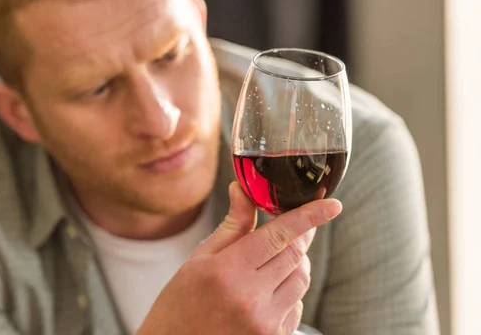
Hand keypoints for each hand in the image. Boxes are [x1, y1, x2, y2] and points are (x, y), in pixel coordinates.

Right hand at [137, 182, 341, 334]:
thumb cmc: (180, 303)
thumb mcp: (199, 259)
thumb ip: (232, 226)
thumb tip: (243, 190)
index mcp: (228, 272)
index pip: (279, 235)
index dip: (309, 216)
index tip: (332, 204)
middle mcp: (251, 299)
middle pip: (295, 255)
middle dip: (300, 236)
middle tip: (294, 227)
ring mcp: (265, 324)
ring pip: (301, 280)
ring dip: (294, 264)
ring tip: (270, 264)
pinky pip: (297, 306)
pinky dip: (290, 292)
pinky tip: (266, 292)